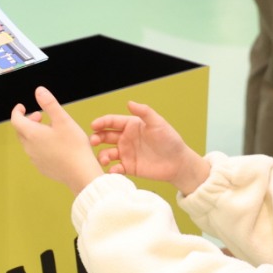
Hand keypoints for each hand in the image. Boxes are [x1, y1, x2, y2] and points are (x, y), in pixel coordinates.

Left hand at [11, 87, 104, 194]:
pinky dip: (40, 145)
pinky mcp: (42, 167)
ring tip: (50, 130)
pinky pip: (36, 153)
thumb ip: (50, 104)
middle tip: (41, 116)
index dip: (17, 111)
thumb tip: (38, 90)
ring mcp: (35, 159)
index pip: (15, 120)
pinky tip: (55, 145)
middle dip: (28, 121)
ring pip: (28, 142)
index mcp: (31, 134)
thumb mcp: (63, 120)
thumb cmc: (73, 146)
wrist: (80, 174)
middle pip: (21, 131)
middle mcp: (29, 148)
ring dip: (34, 133)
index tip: (22, 106)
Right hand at [91, 101, 208, 193]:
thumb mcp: (158, 123)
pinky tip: (113, 170)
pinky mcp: (129, 167)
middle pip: (105, 137)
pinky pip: (115, 168)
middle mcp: (126, 138)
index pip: (112, 122)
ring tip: (105, 159)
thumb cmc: (170, 140)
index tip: (94, 126)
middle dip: (96, 138)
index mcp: (131, 125)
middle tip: (93, 142)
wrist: (178, 162)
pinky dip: (111, 169)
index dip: (101, 122)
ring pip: (107, 153)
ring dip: (102, 155)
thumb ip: (144, 112)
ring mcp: (126, 153)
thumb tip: (129, 103)